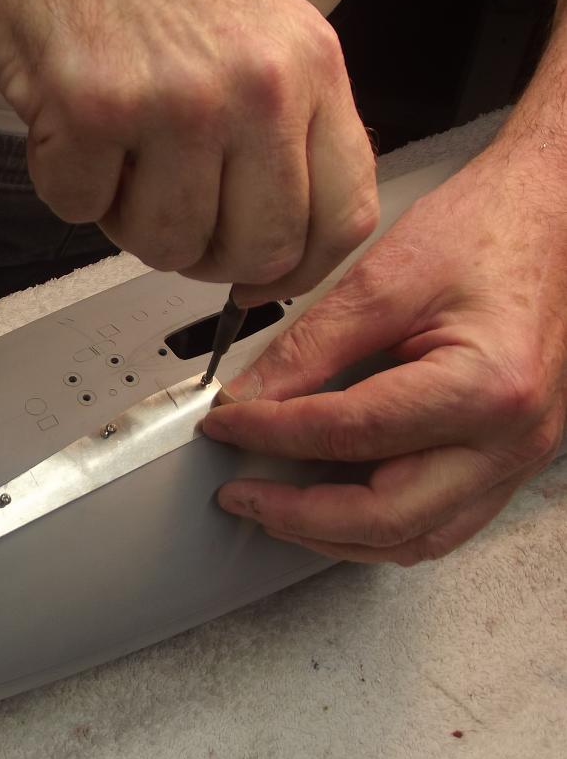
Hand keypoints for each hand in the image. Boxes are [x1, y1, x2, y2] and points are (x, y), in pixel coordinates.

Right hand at [0, 0, 378, 302]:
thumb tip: (281, 244)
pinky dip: (66, 186)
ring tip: (117, 158)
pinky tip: (70, 130)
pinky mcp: (92, 110)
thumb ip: (287, 133)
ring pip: (166, 246)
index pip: (343, 215)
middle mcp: (255, 86)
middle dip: (205, 257)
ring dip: (128, 221)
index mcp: (309, 67)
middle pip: (256, 251)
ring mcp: (175, 100)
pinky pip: (81, 212)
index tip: (259, 280)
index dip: (297, 270)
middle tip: (170, 218)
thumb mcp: (263, 35)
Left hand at [200, 142, 566, 563]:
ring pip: (416, 539)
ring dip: (335, 535)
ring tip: (273, 510)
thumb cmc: (489, 232)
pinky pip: (439, 522)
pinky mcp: (506, 459)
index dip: (271, 435)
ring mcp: (517, 457)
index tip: (223, 425)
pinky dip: (377, 526)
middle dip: (298, 514)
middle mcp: (510, 437)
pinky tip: (330, 506)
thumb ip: (309, 346)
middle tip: (238, 494)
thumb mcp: (384, 276)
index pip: (350, 434)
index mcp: (485, 386)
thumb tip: (248, 397)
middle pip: (388, 516)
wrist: (551, 219)